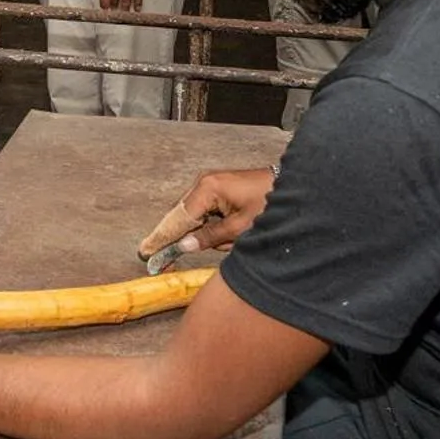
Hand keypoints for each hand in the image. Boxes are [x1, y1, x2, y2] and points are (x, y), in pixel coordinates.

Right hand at [136, 167, 277, 261]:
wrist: (293, 186)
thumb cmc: (269, 204)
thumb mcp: (241, 228)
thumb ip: (210, 237)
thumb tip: (183, 246)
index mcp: (207, 188)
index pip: (178, 218)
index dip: (163, 237)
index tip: (147, 252)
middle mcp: (204, 182)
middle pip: (183, 216)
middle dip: (190, 237)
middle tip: (189, 256)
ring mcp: (210, 183)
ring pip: (196, 216)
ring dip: (208, 233)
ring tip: (236, 237)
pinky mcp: (218, 187)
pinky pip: (206, 212)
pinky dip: (214, 226)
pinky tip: (234, 231)